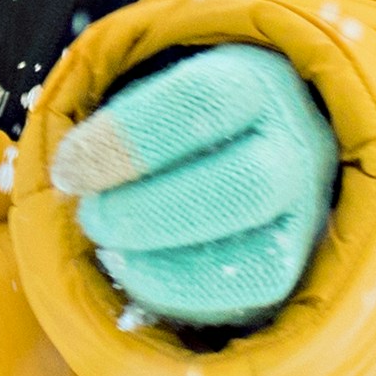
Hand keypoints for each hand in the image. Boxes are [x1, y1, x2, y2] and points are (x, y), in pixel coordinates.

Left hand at [46, 42, 336, 338]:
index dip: (127, 139)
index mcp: (257, 82)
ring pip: (257, 254)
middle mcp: (296, 145)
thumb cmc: (184, 114)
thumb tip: (69, 173)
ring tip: (110, 250)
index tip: (70, 167)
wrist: (260, 133)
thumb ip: (118, 123)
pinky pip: (250, 293)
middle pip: (243, 184)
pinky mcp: (296, 260)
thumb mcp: (157, 90)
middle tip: (92, 217)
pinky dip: (182, 290)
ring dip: (165, 261)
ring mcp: (306, 210)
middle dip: (150, 210)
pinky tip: (136, 272)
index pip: (201, 101)